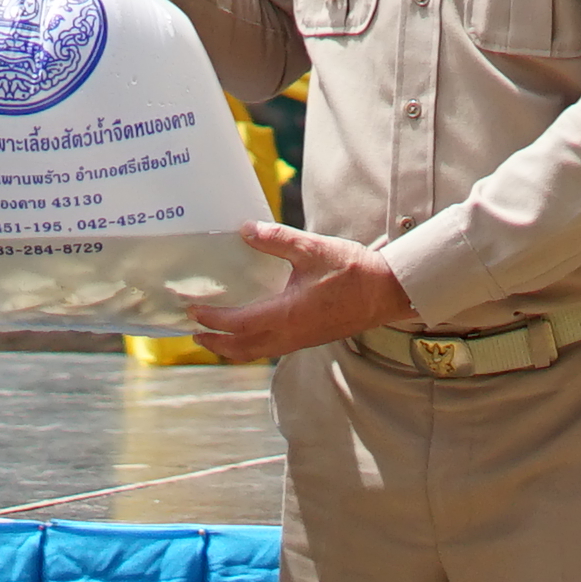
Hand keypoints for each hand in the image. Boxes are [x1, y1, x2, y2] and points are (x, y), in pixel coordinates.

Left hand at [179, 220, 413, 366]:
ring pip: (257, 352)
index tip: (192, 310)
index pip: (237, 324)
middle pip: (242, 348)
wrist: (387, 292)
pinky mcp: (310, 339)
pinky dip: (252, 345)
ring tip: (216, 338)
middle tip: (194, 333)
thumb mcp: (312, 248)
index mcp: (286, 314)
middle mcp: (290, 334)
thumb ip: (276, 239)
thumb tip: (246, 229)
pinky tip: (252, 331)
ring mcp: (300, 340)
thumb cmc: (353, 271)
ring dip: (232, 348)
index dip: (212, 319)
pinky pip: (272, 349)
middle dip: (216, 342)